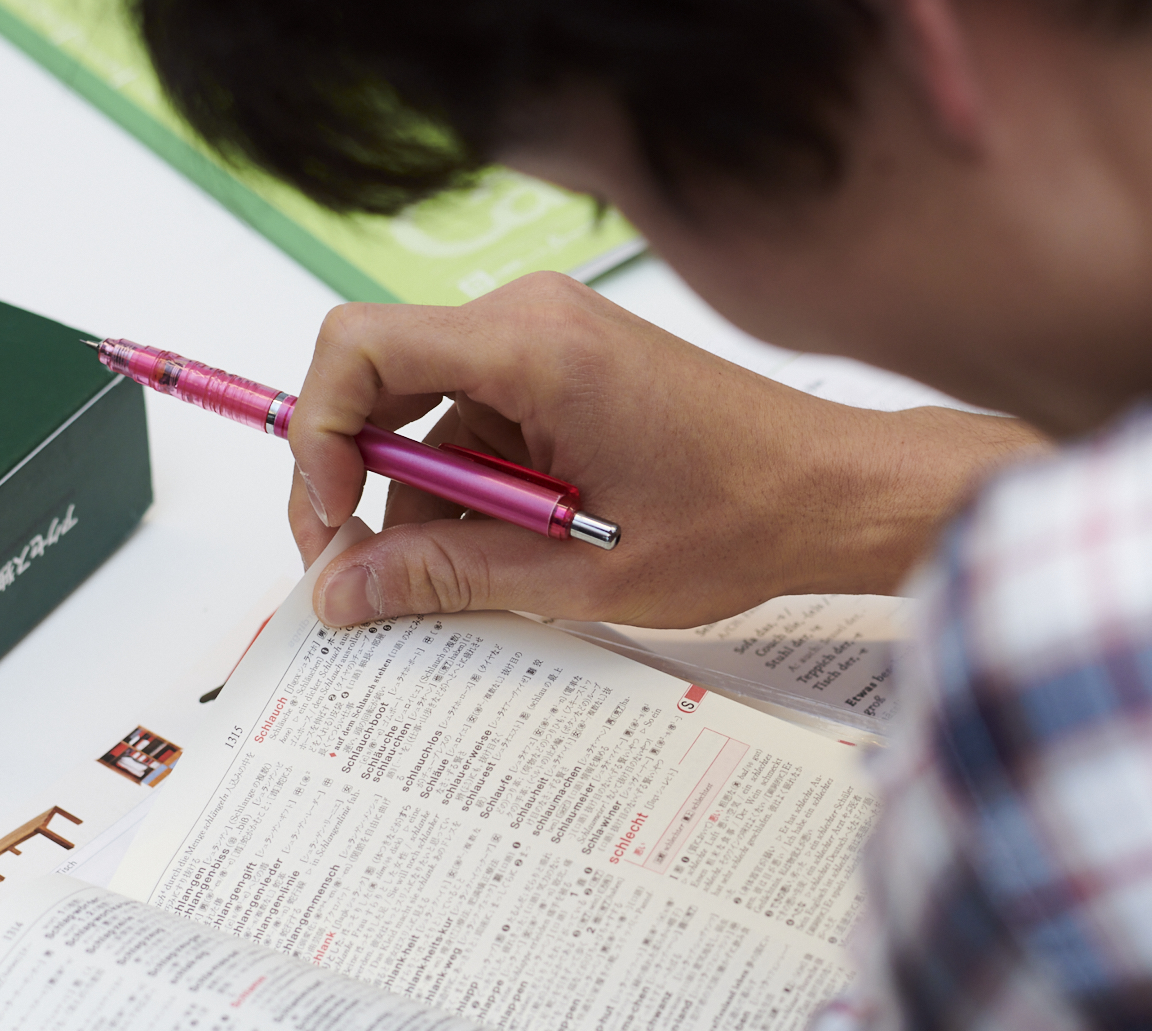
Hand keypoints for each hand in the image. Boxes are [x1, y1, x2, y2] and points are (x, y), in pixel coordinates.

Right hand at [287, 272, 1041, 627]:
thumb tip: (342, 590)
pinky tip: (507, 549)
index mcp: (533, 346)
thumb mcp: (576, 571)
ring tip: (465, 577)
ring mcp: (552, 337)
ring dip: (422, 495)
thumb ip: (446, 576)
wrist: (835, 494)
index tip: (331, 517)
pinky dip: (470, 485)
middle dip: (357, 477)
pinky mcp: (568, 367)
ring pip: (427, 409)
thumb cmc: (740, 518)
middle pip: (380, 375)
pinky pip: (478, 417)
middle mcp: (534, 318)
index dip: (316, 434)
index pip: (358, 348)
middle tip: (356, 570)